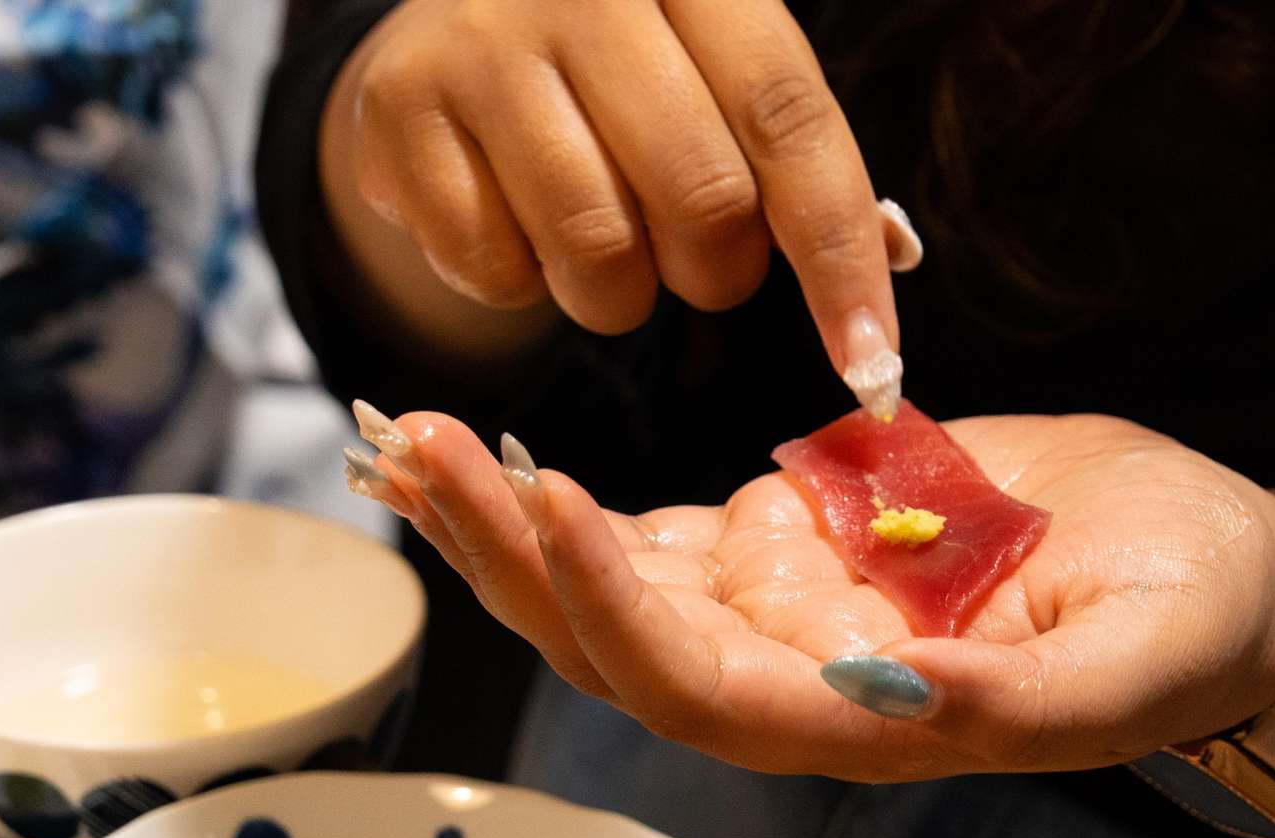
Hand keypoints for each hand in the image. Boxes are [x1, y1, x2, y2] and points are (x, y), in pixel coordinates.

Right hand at [320, 0, 905, 365]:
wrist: (454, 23)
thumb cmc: (630, 69)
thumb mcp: (722, 74)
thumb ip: (796, 165)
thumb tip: (876, 307)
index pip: (790, 121)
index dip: (842, 258)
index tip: (873, 367)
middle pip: (703, 199)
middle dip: (718, 271)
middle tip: (694, 256)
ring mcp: (478, 43)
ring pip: (598, 252)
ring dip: (620, 294)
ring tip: (602, 239)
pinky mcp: (397, 110)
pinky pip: (496, 271)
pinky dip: (523, 283)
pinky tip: (513, 217)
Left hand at [343, 404, 1274, 781]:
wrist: (1212, 567)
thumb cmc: (1192, 624)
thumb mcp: (1130, 665)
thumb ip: (1016, 703)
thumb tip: (891, 696)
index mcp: (867, 725)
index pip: (704, 689)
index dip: (616, 610)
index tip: (557, 499)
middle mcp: (803, 678)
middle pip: (618, 640)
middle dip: (515, 555)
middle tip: (420, 450)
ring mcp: (791, 607)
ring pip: (617, 581)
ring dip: (512, 522)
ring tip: (413, 438)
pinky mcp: (797, 538)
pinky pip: (659, 529)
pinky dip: (576, 498)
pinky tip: (496, 452)